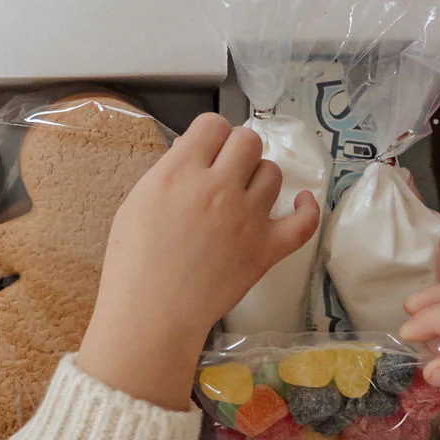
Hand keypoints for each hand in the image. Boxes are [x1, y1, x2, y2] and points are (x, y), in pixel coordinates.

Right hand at [78, 115, 319, 409]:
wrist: (153, 315)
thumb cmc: (133, 263)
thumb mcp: (136, 203)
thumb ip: (168, 173)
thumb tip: (193, 154)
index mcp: (179, 172)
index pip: (212, 124)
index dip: (210, 135)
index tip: (205, 150)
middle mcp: (218, 188)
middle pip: (248, 141)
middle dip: (236, 151)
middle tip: (225, 171)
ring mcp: (247, 218)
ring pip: (272, 173)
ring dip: (259, 178)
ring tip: (245, 194)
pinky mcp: (267, 249)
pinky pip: (304, 220)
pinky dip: (306, 208)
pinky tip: (299, 203)